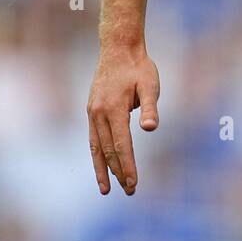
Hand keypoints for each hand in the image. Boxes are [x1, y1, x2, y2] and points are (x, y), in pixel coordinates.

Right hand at [87, 47, 159, 194]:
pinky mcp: (91, 111)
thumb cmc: (138, 68)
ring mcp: (92, 113)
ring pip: (96, 148)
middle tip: (130, 191)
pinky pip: (93, 139)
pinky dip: (96, 155)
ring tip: (107, 190)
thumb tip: (150, 128)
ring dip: (102, 169)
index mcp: (114, 109)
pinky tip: (102, 167)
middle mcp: (99, 113)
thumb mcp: (150, 85)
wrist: (118, 49)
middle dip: (118, 173)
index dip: (127, 166)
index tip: (133, 184)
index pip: (121, 145)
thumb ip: (150, 107)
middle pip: (108, 150)